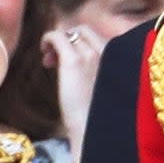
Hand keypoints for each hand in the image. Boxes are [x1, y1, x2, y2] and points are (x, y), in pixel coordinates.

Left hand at [40, 24, 105, 151]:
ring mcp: (91, 54)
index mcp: (120, 59)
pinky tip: (44, 54)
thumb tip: (83, 67)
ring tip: (49, 61)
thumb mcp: (107, 92)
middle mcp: (108, 52)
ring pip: (70, 33)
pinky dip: (47, 39)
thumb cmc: (99, 119)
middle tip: (57, 59)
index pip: (99, 37)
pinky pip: (57, 36)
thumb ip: (100, 75)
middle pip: (85, 30)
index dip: (82, 44)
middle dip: (70, 39)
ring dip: (58, 43)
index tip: (71, 60)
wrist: (93, 132)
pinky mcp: (73, 60)